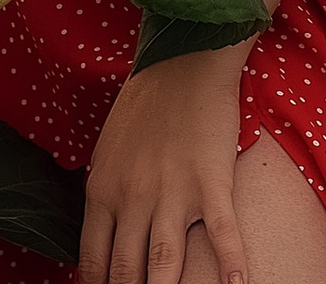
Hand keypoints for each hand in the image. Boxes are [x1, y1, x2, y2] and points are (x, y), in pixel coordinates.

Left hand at [79, 46, 250, 283]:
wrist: (182, 62)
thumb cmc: (144, 107)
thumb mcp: (107, 152)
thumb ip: (105, 198)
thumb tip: (103, 243)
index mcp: (103, 190)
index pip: (94, 261)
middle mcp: (133, 197)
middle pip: (127, 271)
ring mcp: (172, 191)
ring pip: (164, 264)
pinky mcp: (210, 182)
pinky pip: (221, 233)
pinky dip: (232, 266)